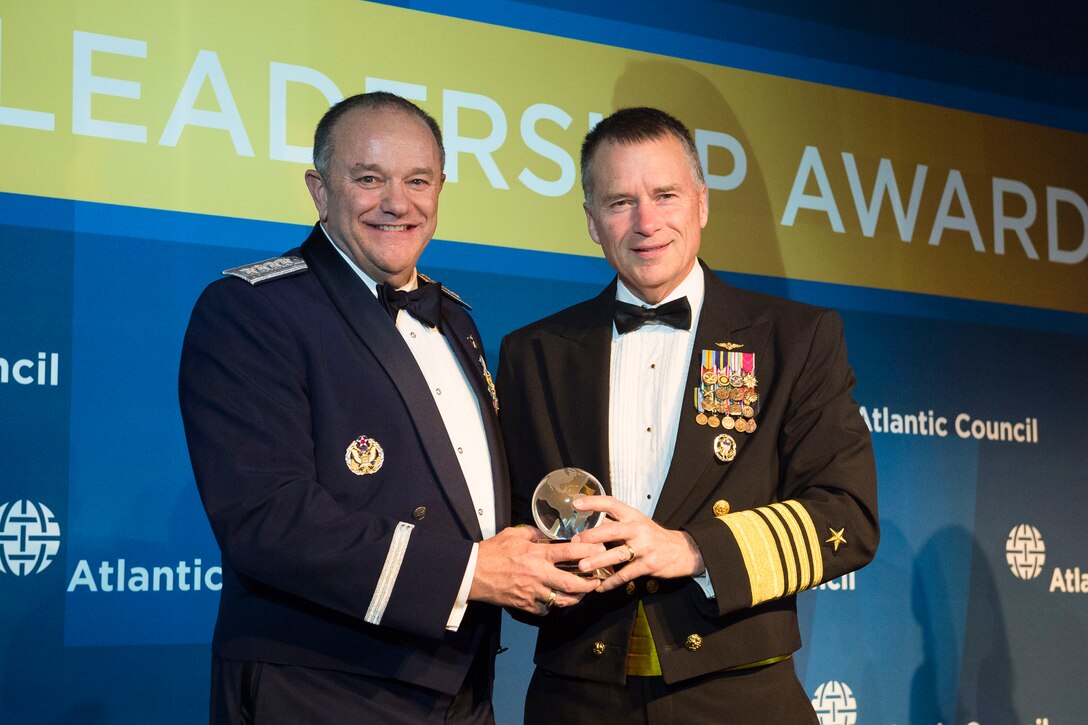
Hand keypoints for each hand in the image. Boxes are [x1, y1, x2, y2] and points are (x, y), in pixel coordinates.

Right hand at [469, 526, 603, 614]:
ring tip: (582, 593)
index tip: (600, 550)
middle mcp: (538, 574)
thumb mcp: (513, 535)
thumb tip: (545, 535)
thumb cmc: (491, 552)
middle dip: (589, 584)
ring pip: (562, 600)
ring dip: (575, 598)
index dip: (589, 551)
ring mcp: (532, 592)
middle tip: (597, 581)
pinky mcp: (525, 605)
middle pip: (572, 583)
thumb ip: (533, 534)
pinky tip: (554, 600)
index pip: (570, 552)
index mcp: (537, 554)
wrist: (472, 573)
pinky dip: (552, 606)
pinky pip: (545, 609)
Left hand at [570, 496, 704, 593]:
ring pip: (617, 553)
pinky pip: (626, 574)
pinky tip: (600, 586)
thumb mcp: (638, 524)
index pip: (612, 503)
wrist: (682, 551)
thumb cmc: (654, 537)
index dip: (594, 502)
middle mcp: (638, 528)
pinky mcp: (648, 564)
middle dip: (591, 536)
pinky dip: (612, 581)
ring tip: (582, 566)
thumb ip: (618, 523)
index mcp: (633, 516)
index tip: (576, 504)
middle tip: (574, 541)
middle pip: (611, 529)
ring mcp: (644, 547)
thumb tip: (590, 524)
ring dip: (598, 561)